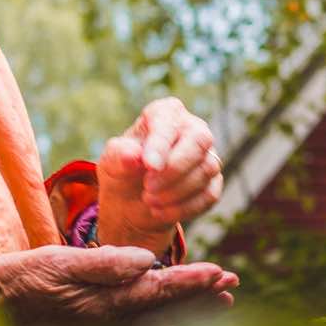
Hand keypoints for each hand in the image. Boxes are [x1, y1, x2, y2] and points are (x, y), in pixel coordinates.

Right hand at [0, 245, 237, 325]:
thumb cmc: (25, 278)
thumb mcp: (59, 261)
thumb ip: (104, 263)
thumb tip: (147, 260)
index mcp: (105, 304)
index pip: (159, 291)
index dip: (192, 281)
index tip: (219, 272)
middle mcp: (111, 325)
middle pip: (168, 312)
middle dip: (201, 298)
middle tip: (232, 284)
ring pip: (160, 323)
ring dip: (191, 310)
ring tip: (220, 300)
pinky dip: (168, 321)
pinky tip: (178, 318)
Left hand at [97, 98, 222, 252]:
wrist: (132, 200)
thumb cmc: (123, 169)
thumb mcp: (112, 162)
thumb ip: (119, 155)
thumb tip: (132, 155)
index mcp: (165, 113)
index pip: (169, 123)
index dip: (161, 144)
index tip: (148, 166)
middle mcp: (192, 129)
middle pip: (199, 141)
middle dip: (174, 168)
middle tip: (148, 188)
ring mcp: (207, 155)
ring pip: (206, 169)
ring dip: (176, 191)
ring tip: (148, 201)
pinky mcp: (213, 183)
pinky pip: (209, 195)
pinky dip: (184, 208)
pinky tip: (160, 212)